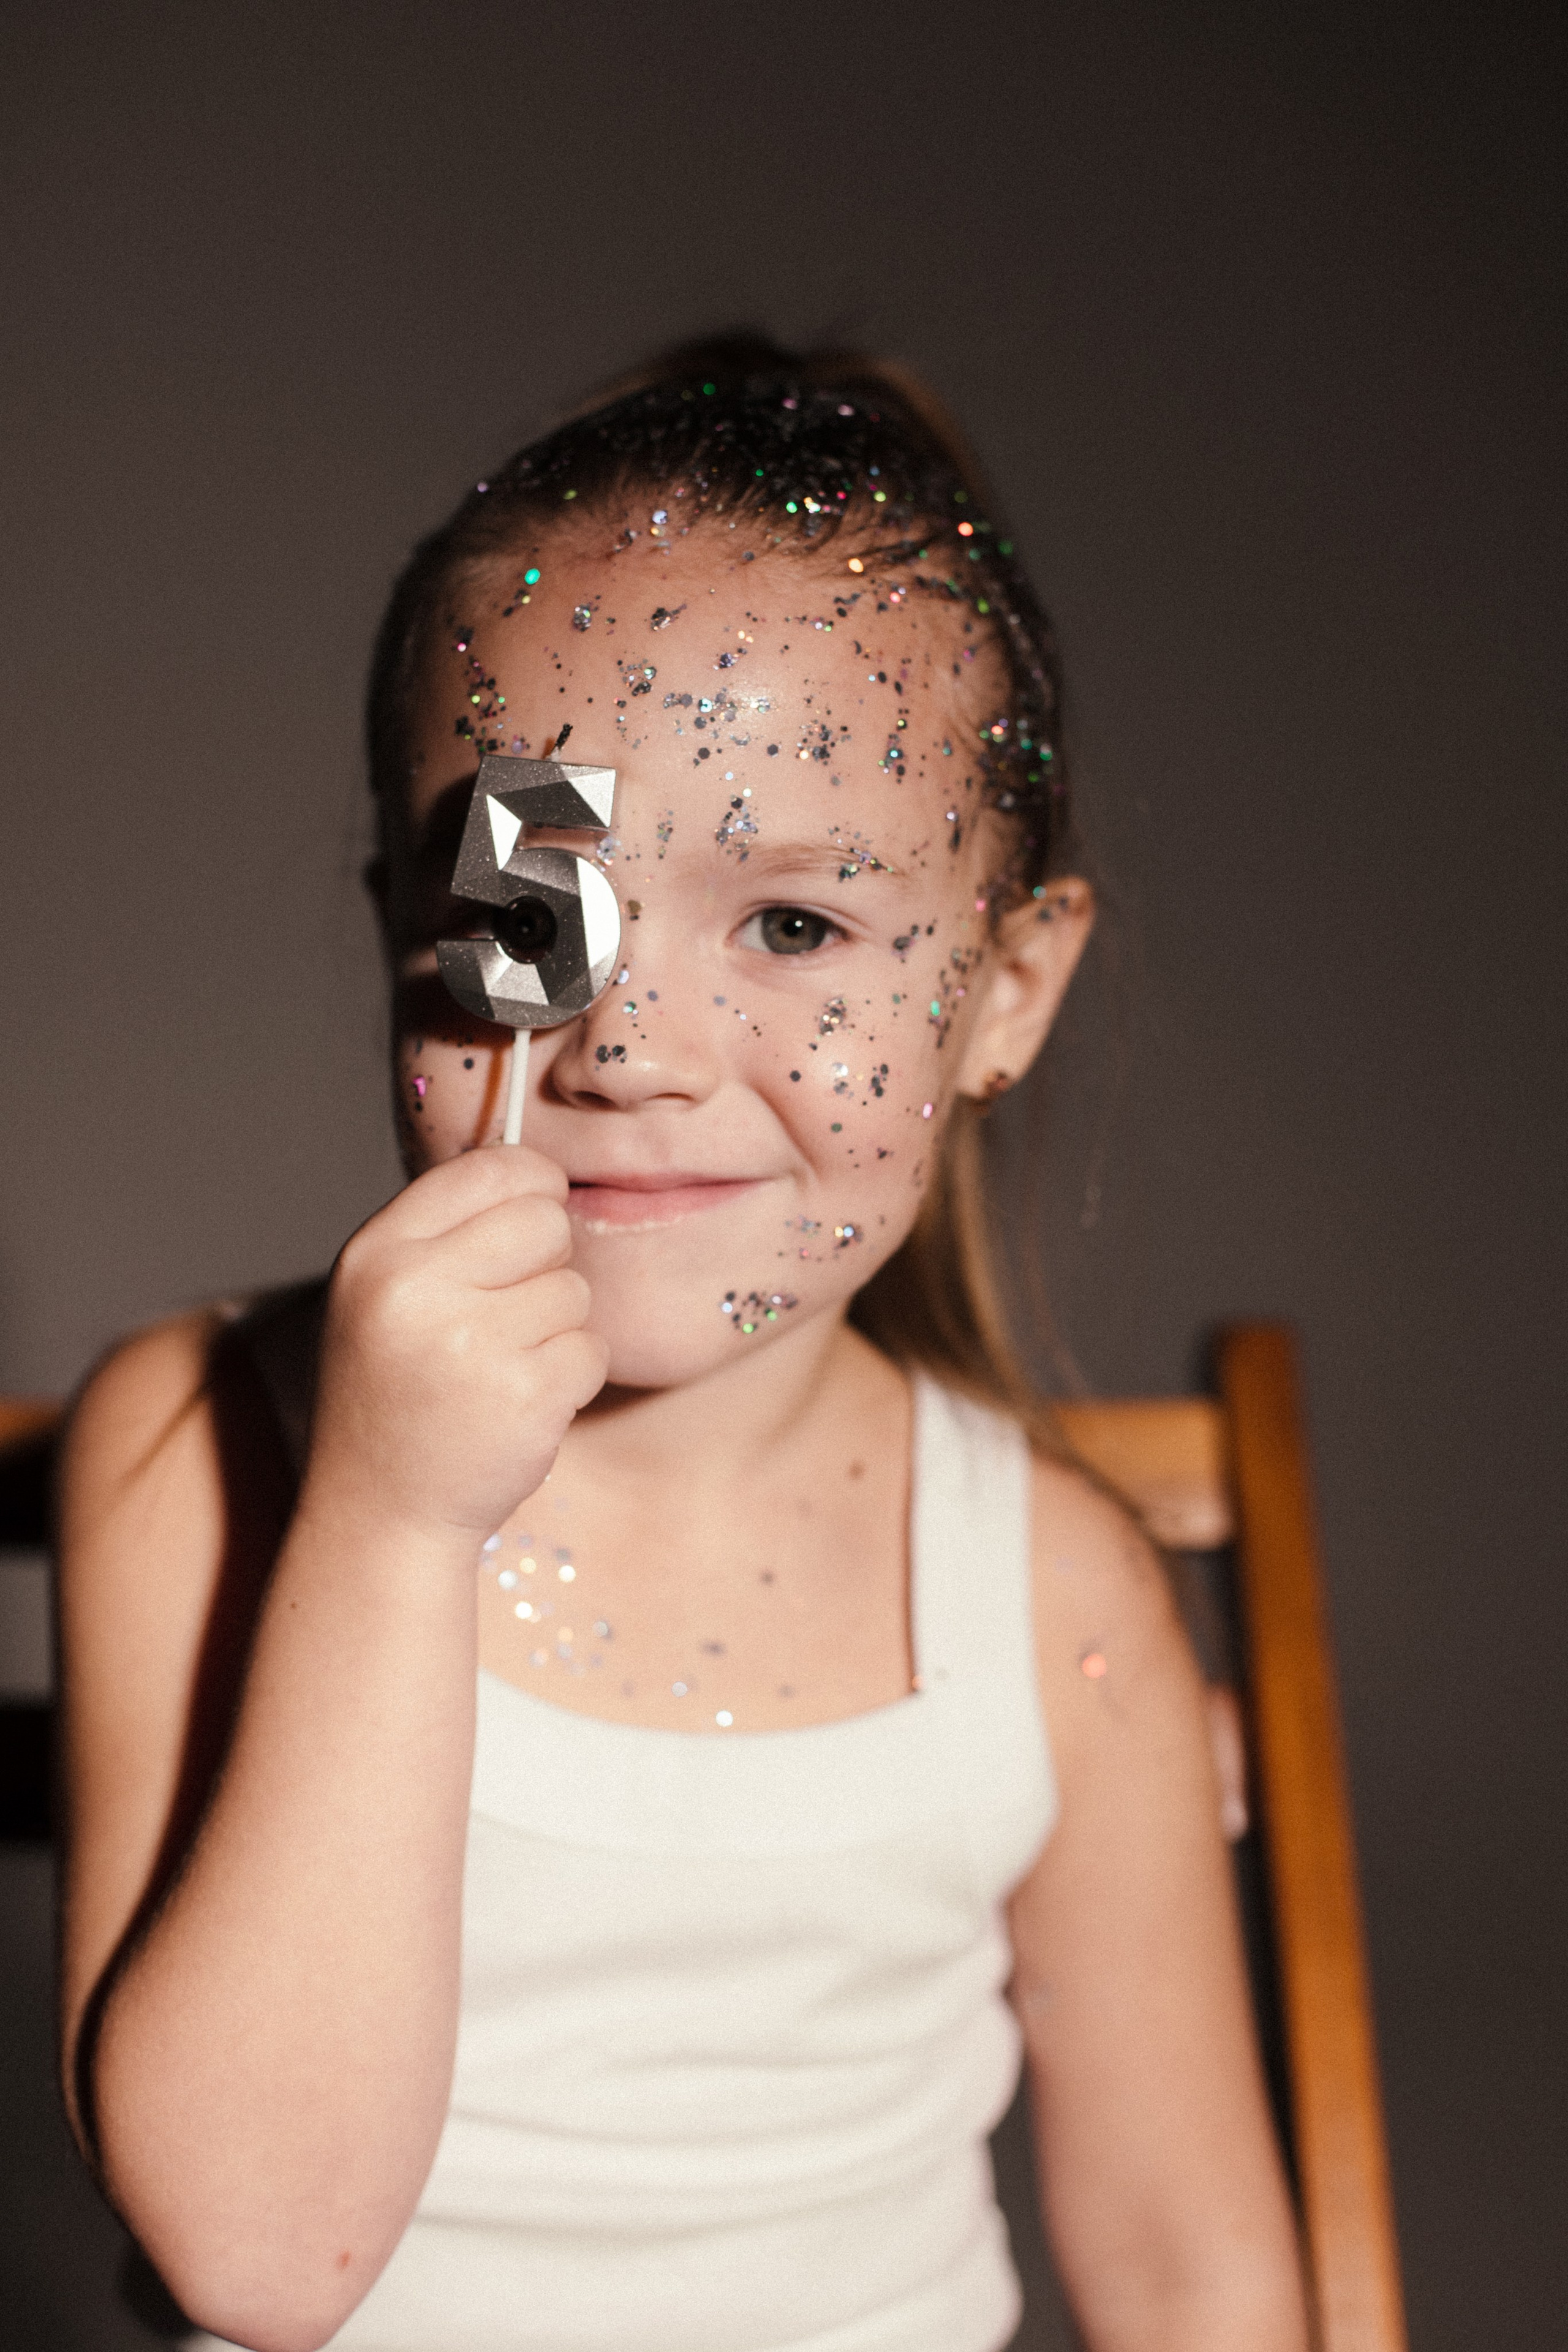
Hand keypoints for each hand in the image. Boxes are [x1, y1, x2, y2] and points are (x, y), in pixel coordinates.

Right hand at [307, 1147, 606, 1541]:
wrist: (380, 1514)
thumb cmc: (396, 1396)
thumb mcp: (385, 1296)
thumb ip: (447, 1231)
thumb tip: (534, 1166)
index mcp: (377, 1253)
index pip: (487, 1168)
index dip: (529, 1184)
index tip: (535, 1207)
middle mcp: (416, 1288)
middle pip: (544, 1221)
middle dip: (547, 1262)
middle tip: (508, 1313)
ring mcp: (471, 1343)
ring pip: (575, 1290)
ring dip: (556, 1330)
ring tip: (499, 1370)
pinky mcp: (526, 1394)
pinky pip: (592, 1349)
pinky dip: (571, 1378)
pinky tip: (520, 1404)